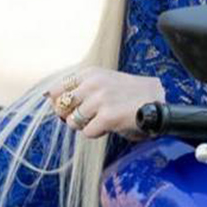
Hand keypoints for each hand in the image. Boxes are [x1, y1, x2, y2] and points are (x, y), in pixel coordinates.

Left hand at [44, 68, 164, 138]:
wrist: (156, 102)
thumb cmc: (129, 97)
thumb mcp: (104, 84)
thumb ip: (80, 89)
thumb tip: (50, 101)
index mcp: (90, 73)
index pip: (56, 90)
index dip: (59, 105)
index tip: (70, 110)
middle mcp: (92, 83)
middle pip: (61, 107)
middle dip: (71, 116)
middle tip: (88, 118)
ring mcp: (100, 99)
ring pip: (72, 121)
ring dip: (85, 126)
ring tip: (101, 122)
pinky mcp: (107, 116)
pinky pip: (87, 132)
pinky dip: (97, 133)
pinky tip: (109, 127)